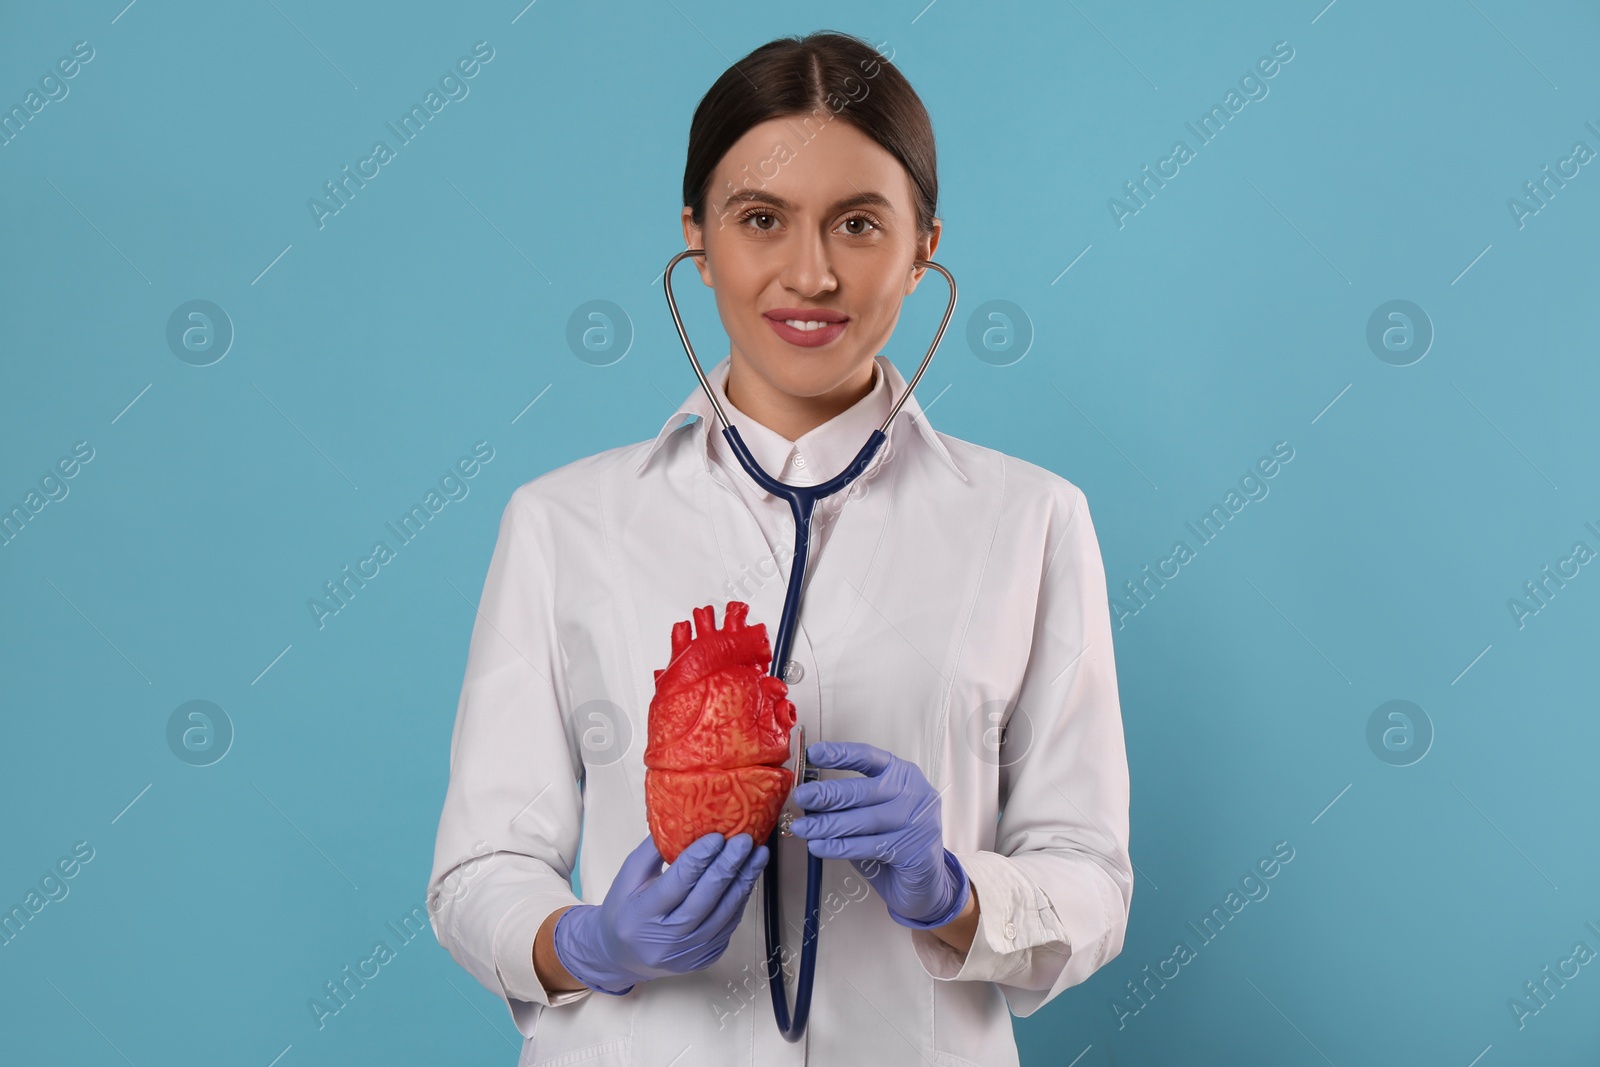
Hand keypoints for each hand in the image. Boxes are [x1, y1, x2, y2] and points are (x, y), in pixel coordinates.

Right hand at [553, 831, 767, 994]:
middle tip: (745, 840)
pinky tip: (748, 876)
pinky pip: (729, 925)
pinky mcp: (706, 958)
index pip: (676, 883)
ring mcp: (689, 953)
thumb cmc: (624, 909)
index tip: (717, 835)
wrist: (624, 957)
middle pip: (705, 899)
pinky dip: (741, 899)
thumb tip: (684, 820)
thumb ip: (653, 850)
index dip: (699, 859)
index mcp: (640, 916)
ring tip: (758, 854)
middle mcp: (666, 939)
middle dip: (728, 866)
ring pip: (724, 914)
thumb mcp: (628, 877)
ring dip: (743, 881)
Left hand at [788, 741, 970, 928]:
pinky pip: (867, 846)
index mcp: (902, 774)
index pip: (870, 757)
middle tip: (800, 797)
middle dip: (827, 794)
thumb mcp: (874, 812)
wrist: (926, 881)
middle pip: (863, 790)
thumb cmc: (894, 839)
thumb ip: (851, 803)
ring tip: (801, 828)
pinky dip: (839, 847)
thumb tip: (811, 798)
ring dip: (827, 824)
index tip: (813, 753)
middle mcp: (913, 793)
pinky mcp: (914, 850)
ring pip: (863, 821)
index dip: (841, 754)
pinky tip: (818, 847)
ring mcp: (918, 822)